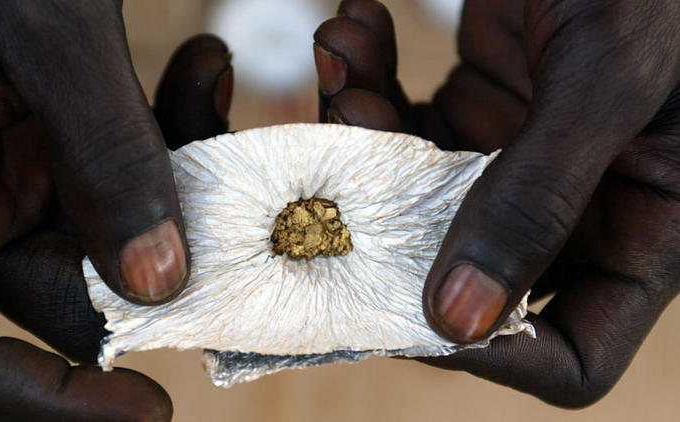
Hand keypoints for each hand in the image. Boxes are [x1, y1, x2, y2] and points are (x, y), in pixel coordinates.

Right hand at [0, 1, 231, 418]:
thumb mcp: (44, 27)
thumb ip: (102, 153)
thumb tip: (160, 282)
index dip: (43, 400)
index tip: (148, 409)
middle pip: (59, 288)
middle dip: (159, 255)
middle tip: (241, 211)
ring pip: (103, 229)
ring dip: (175, 177)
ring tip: (210, 85)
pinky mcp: (34, 139)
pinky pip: (112, 174)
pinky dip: (163, 140)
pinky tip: (201, 72)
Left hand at [314, 0, 679, 406]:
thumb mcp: (605, 78)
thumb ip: (536, 198)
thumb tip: (459, 320)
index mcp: (644, 228)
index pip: (571, 351)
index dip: (489, 351)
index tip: (400, 307)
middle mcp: (575, 209)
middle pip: (463, 273)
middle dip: (385, 229)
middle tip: (336, 168)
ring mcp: (514, 160)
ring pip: (409, 196)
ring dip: (361, 133)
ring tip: (345, 62)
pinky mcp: (472, 109)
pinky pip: (402, 125)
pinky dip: (368, 82)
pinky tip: (356, 31)